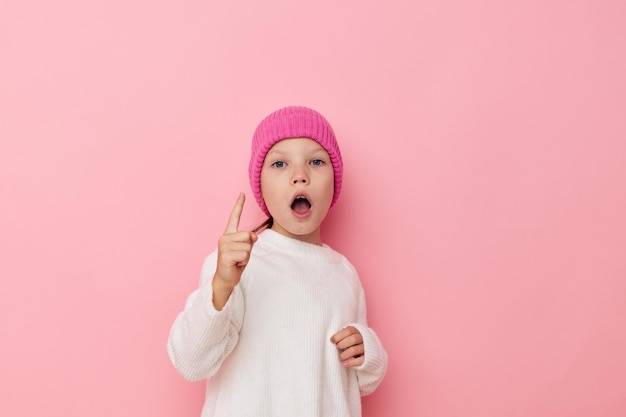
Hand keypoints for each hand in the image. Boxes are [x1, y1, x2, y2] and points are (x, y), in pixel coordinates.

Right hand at [212, 193, 257, 309]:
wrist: (226, 278)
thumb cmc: (236, 263)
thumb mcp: (245, 249)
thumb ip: (249, 240)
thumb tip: (253, 237)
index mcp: (229, 234)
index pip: (234, 217)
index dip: (239, 205)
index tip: (242, 194)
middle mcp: (224, 237)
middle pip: (248, 235)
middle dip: (249, 247)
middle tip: (240, 256)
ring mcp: (223, 246)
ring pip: (248, 246)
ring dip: (247, 256)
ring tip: (238, 261)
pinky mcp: (225, 255)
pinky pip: (244, 254)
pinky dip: (244, 262)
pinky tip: (236, 264)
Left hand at [331, 326, 364, 367]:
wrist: (367, 351)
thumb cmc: (353, 343)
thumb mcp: (349, 336)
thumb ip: (343, 335)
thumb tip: (333, 339)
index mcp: (358, 331)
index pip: (349, 331)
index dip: (339, 335)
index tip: (332, 340)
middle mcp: (364, 338)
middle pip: (353, 339)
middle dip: (342, 344)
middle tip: (337, 347)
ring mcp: (366, 348)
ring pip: (354, 350)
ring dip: (344, 354)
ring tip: (341, 357)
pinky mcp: (368, 358)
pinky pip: (360, 361)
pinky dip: (351, 363)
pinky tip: (345, 363)